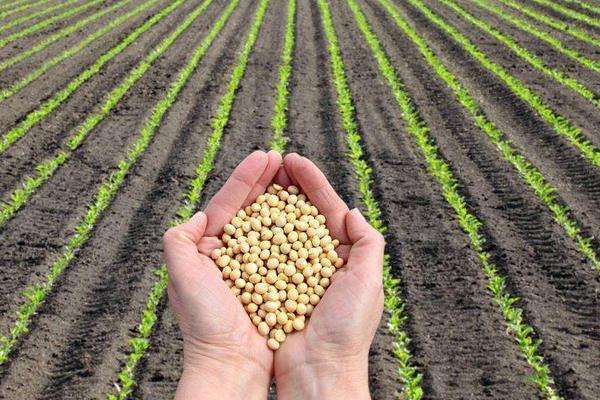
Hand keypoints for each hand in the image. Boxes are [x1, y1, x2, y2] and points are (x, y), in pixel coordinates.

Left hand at [163, 150, 281, 398]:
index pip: (227, 205)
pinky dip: (294, 229)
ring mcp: (254, 267)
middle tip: (281, 158)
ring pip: (269, 225)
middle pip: (250, 210)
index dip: (245, 178)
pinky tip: (305, 214)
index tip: (264, 156)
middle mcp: (231, 255)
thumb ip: (179, 240)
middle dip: (264, 182)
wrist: (230, 365)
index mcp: (207, 250)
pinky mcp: (274, 281)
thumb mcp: (181, 277)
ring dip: (281, 200)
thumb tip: (199, 215)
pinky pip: (285, 249)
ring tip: (294, 176)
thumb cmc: (204, 323)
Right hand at [272, 153, 384, 399]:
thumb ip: (367, 243)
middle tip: (273, 160)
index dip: (312, 182)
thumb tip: (351, 210)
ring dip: (269, 202)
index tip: (293, 159)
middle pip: (301, 213)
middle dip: (288, 185)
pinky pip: (260, 253)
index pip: (327, 208)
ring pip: (279, 228)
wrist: (318, 371)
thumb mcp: (368, 282)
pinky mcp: (270, 285)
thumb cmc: (347, 330)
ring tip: (258, 178)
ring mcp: (291, 272)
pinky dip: (253, 232)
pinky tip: (243, 215)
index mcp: (343, 256)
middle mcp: (316, 261)